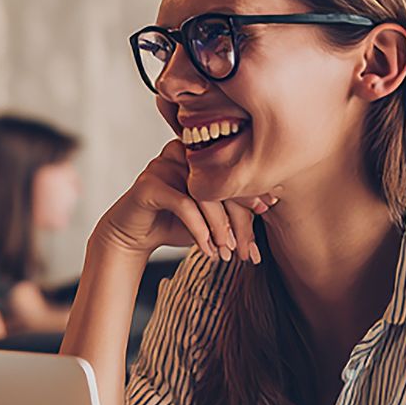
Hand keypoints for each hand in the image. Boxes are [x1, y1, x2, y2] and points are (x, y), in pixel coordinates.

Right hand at [93, 141, 277, 264]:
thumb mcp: (210, 215)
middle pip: (220, 183)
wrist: (133, 236)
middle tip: (247, 249)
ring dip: (219, 228)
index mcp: (197, 152)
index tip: (267, 212)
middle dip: (238, 221)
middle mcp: (180, 152)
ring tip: (225, 252)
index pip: (231, 171)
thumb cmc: (174, 223)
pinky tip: (206, 249)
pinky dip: (199, 229)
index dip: (251, 194)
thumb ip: (233, 206)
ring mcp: (162, 164)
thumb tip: (272, 206)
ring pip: (204, 195)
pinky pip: (183, 205)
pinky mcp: (148, 183)